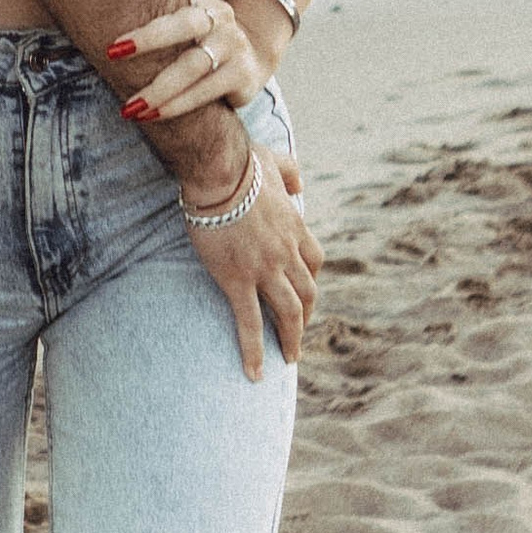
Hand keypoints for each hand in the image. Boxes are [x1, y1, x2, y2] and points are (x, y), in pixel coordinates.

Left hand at [104, 0, 272, 125]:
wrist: (250, 65)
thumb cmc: (200, 38)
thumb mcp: (186, 16)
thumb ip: (156, 5)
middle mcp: (220, 16)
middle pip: (187, 23)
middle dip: (150, 38)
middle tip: (114, 50)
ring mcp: (232, 45)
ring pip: (193, 65)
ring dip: (158, 88)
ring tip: (130, 105)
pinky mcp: (240, 75)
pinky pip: (204, 91)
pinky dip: (176, 105)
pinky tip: (152, 115)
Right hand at [184, 156, 321, 378]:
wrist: (218, 171)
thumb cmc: (241, 162)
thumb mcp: (274, 160)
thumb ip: (291, 172)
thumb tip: (300, 182)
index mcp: (295, 227)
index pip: (313, 262)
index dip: (310, 280)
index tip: (304, 292)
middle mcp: (287, 253)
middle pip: (307, 293)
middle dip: (306, 315)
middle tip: (298, 331)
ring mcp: (265, 270)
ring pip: (288, 313)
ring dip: (291, 338)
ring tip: (288, 357)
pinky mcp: (239, 281)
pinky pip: (250, 323)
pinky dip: (254, 351)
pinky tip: (254, 372)